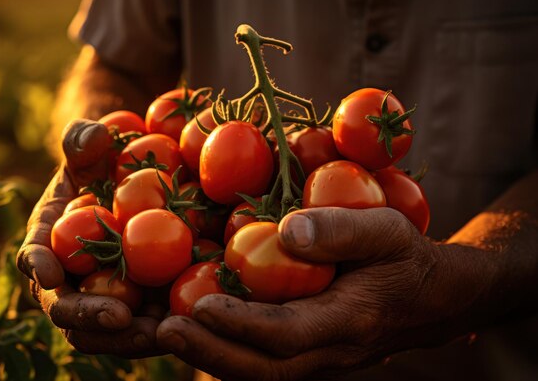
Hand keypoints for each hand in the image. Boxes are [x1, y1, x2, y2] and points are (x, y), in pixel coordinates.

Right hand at [17, 119, 161, 356]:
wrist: (126, 187)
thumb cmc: (102, 164)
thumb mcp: (91, 146)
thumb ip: (83, 138)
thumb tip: (94, 136)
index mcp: (50, 241)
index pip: (35, 255)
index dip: (38, 266)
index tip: (49, 273)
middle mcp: (71, 278)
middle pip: (68, 309)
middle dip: (89, 317)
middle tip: (119, 318)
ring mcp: (104, 296)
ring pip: (104, 332)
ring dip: (127, 338)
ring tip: (158, 333)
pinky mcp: (139, 305)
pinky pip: (145, 326)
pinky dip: (161, 330)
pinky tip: (187, 325)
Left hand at [157, 207, 485, 380]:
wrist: (432, 298)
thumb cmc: (407, 257)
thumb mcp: (387, 229)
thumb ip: (341, 230)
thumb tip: (286, 232)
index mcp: (348, 320)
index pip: (289, 334)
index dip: (243, 324)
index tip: (200, 304)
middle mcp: (327, 351)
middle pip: (262, 368)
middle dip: (210, 351)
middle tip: (163, 329)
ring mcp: (315, 358)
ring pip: (255, 371)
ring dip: (208, 355)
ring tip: (162, 332)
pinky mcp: (304, 351)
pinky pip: (258, 359)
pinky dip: (221, 349)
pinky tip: (191, 328)